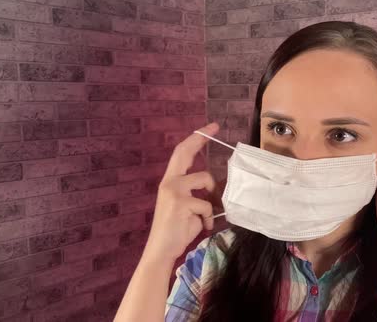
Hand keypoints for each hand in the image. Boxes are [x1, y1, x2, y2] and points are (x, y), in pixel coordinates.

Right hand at [141, 122, 219, 263]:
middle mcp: (169, 181)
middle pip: (185, 152)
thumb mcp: (187, 206)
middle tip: (215, 127)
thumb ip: (196, 193)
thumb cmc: (176, 229)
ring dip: (212, 198)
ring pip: (205, 180)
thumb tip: (215, 189)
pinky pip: (206, 204)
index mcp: (170, 181)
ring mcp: (173, 190)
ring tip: (205, 215)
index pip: (181, 153)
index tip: (210, 128)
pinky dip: (208, 217)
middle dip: (200, 138)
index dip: (195, 139)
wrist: (162, 250)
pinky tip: (201, 225)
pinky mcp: (180, 203)